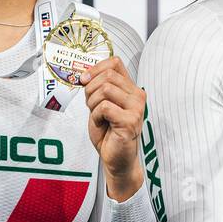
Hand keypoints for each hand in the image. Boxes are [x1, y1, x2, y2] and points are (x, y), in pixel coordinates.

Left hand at [82, 57, 146, 200]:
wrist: (116, 158)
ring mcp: (136, 108)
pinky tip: (101, 124)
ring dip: (92, 103)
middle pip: (107, 75)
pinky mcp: (130, 121)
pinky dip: (96, 116)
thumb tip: (84, 74)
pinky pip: (104, 107)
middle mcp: (137, 95)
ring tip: (97, 116)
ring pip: (105, 89)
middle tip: (90, 105)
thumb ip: (98, 88)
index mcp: (131, 88)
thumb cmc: (108, 133)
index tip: (84, 80)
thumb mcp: (101, 104)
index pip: (115, 63)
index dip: (95, 68)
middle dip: (90, 88)